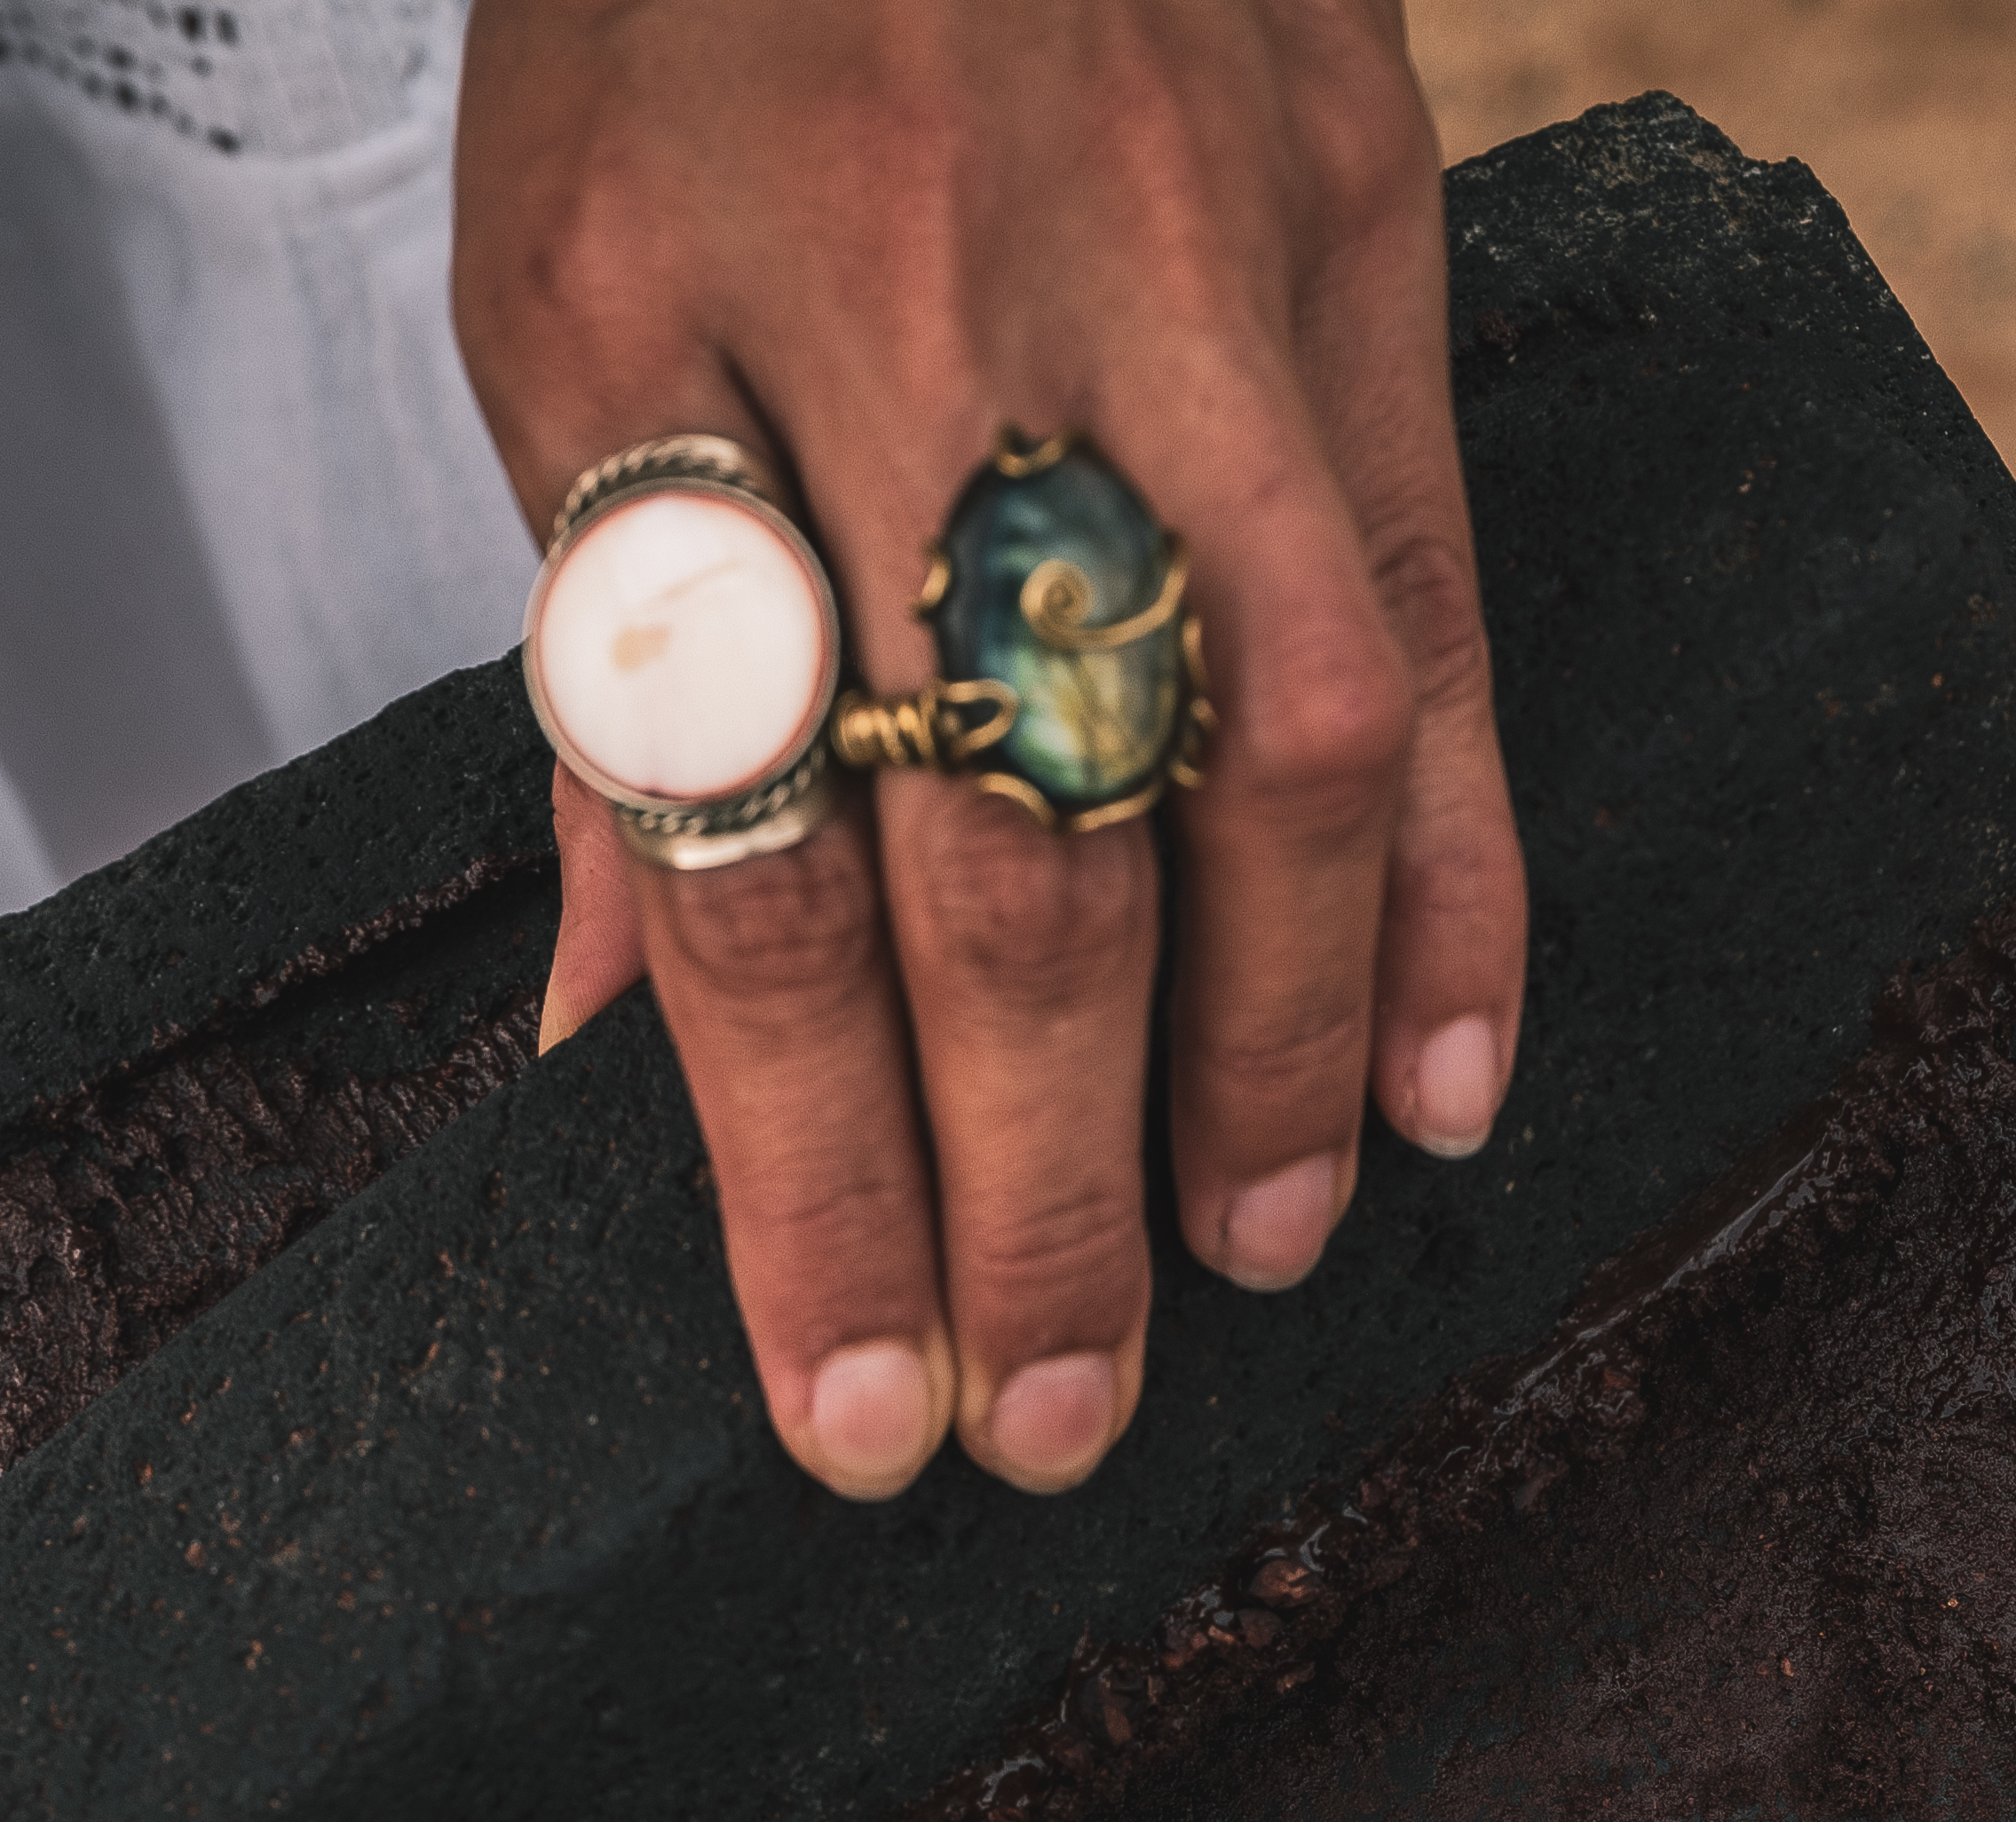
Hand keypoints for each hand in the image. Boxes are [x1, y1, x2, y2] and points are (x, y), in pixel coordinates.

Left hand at [458, 0, 1522, 1500]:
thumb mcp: (555, 280)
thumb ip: (609, 663)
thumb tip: (617, 1038)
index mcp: (687, 336)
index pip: (753, 843)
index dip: (801, 1157)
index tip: (846, 1390)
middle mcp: (949, 318)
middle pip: (1005, 832)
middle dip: (1031, 1168)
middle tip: (1051, 1413)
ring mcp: (1192, 264)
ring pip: (1264, 737)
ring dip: (1264, 1043)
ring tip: (1249, 1261)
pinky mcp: (1366, 215)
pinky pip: (1435, 592)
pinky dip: (1460, 860)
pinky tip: (1450, 1060)